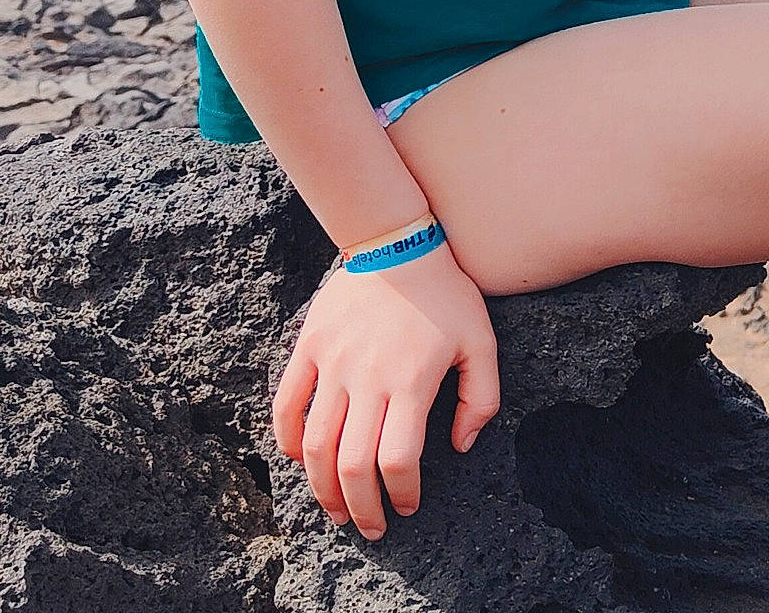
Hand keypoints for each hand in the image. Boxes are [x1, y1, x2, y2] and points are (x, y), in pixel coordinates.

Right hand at [271, 242, 500, 538]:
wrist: (398, 241)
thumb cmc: (446, 294)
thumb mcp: (481, 340)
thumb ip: (482, 397)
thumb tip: (460, 446)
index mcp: (412, 380)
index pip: (398, 459)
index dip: (402, 493)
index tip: (408, 507)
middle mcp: (368, 377)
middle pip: (352, 463)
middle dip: (361, 507)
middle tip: (370, 526)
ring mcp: (333, 363)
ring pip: (315, 445)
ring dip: (322, 487)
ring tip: (336, 509)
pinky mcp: (309, 347)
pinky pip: (287, 404)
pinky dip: (288, 439)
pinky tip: (300, 459)